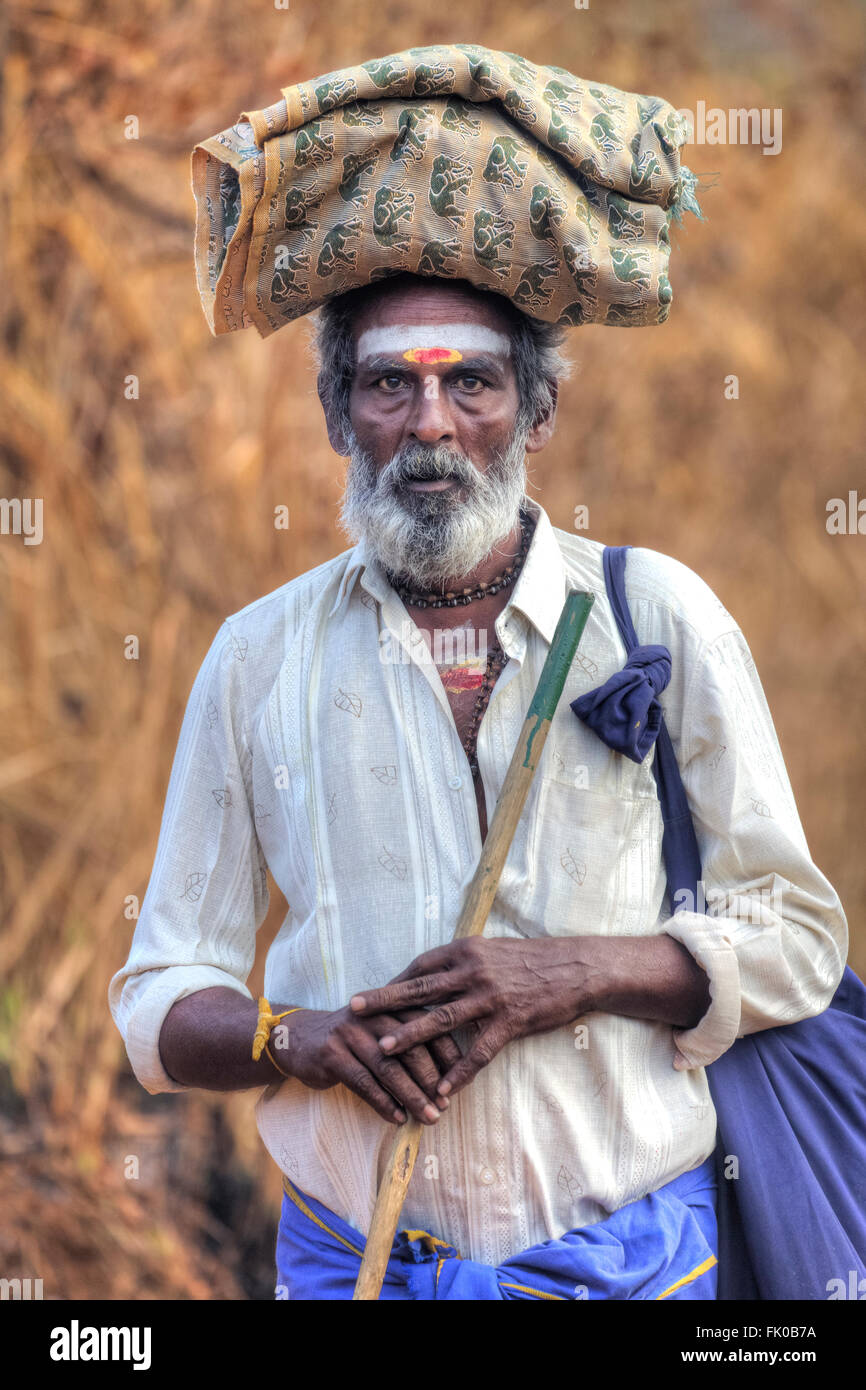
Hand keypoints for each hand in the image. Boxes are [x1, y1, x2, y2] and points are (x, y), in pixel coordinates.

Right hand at [274, 1005, 461, 1125]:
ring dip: (412, 1096)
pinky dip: (383, 1103)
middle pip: (412, 1049)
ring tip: (429, 1117)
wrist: (300, 1038)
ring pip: (389, 1068)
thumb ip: (411, 1043)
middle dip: (432, 1081)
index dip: (447, 1056)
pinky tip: (398, 1118)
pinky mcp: (332, 1053)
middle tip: (445, 1106)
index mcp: (392, 1006)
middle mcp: (374, 1015)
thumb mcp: (382, 1033)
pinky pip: (363, 1082)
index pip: (429, 1028)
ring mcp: (351, 1033)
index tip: (459, 1083)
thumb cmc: (353, 1041)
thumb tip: (450, 1077)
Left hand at [349, 937, 606, 1099]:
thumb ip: (465, 962)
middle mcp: (474, 970)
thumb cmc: (534, 960)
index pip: (421, 966)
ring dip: (411, 1035)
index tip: (371, 994)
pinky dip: (459, 1071)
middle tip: (354, 1009)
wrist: (577, 967)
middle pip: (420, 988)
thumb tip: (436, 974)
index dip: (395, 981)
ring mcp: (491, 997)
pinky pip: (478, 1051)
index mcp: (467, 950)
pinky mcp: (509, 1021)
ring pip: (442, 1019)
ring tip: (384, 1049)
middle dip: (385, 999)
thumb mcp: (494, 951)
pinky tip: (443, 1090)